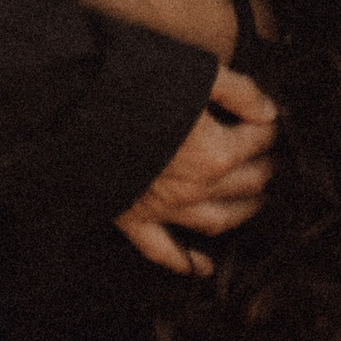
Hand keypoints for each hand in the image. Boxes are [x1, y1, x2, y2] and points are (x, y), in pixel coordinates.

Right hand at [113, 68, 277, 277]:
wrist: (71, 108)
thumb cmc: (133, 83)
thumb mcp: (195, 72)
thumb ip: (239, 92)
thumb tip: (268, 112)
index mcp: (216, 152)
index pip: (258, 141)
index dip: (267, 128)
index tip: (266, 120)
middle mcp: (197, 188)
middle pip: (247, 183)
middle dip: (263, 168)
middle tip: (268, 157)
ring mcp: (165, 209)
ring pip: (218, 221)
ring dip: (242, 212)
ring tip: (255, 200)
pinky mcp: (134, 219)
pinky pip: (163, 251)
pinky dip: (185, 262)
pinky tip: (201, 268)